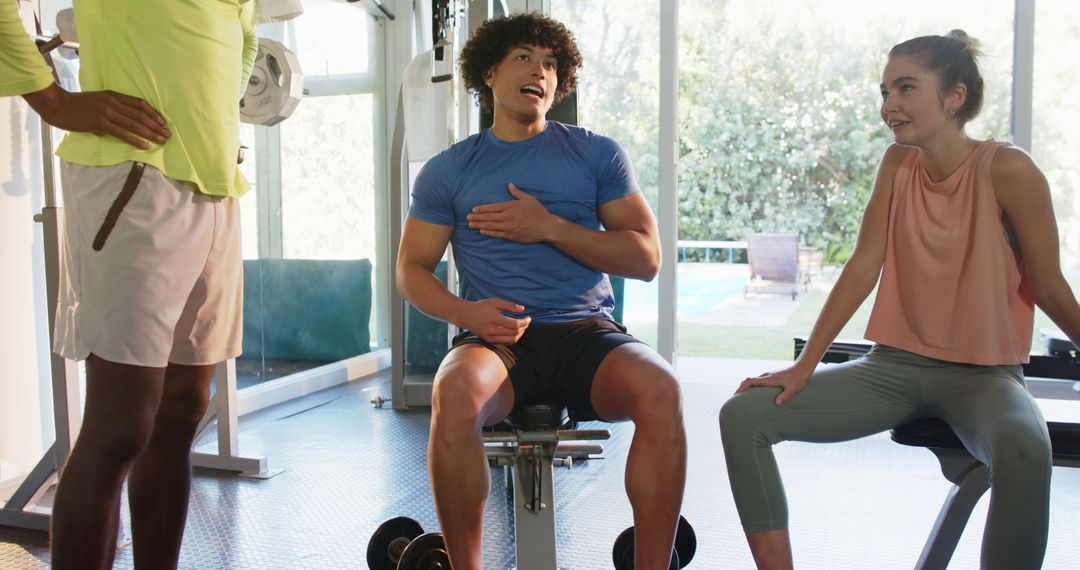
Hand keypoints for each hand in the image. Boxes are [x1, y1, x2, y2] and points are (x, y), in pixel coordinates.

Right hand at [22, 84, 169, 148]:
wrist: (58, 105)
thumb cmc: (77, 104)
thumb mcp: (98, 100)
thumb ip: (111, 107)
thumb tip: (121, 121)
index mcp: (113, 95)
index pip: (139, 103)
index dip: (153, 113)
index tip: (163, 122)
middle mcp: (113, 102)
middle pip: (140, 115)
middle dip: (156, 126)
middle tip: (167, 135)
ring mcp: (107, 112)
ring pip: (134, 124)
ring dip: (150, 133)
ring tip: (161, 140)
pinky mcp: (100, 123)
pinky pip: (122, 133)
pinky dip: (135, 140)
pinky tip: (144, 146)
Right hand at [458, 298, 530, 344]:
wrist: (465, 315)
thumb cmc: (481, 307)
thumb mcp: (495, 302)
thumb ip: (509, 305)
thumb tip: (522, 309)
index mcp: (495, 319)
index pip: (515, 324)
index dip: (525, 322)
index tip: (529, 318)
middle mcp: (493, 330)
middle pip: (515, 333)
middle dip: (524, 328)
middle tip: (526, 322)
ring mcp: (490, 337)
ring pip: (511, 340)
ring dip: (519, 334)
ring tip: (521, 327)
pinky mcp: (489, 340)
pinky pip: (505, 342)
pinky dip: (512, 338)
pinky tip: (513, 332)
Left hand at [467, 183, 556, 242]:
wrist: (546, 227)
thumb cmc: (539, 212)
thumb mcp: (529, 199)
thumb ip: (517, 193)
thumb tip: (509, 184)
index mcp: (511, 206)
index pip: (493, 207)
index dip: (482, 208)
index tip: (473, 209)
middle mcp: (508, 217)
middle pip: (489, 217)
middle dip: (477, 217)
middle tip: (467, 217)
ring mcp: (509, 227)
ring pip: (491, 226)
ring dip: (479, 225)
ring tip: (470, 225)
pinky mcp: (512, 236)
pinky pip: (498, 234)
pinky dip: (489, 232)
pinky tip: (482, 231)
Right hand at [735, 366, 809, 405]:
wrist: (802, 367)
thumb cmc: (798, 379)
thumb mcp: (793, 389)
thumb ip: (785, 396)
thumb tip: (777, 404)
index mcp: (769, 379)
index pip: (750, 381)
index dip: (742, 387)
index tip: (736, 394)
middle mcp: (766, 376)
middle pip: (749, 380)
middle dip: (741, 388)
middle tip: (736, 398)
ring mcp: (768, 375)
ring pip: (753, 380)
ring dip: (747, 386)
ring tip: (743, 396)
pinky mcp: (771, 376)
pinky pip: (758, 380)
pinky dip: (753, 385)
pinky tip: (755, 392)